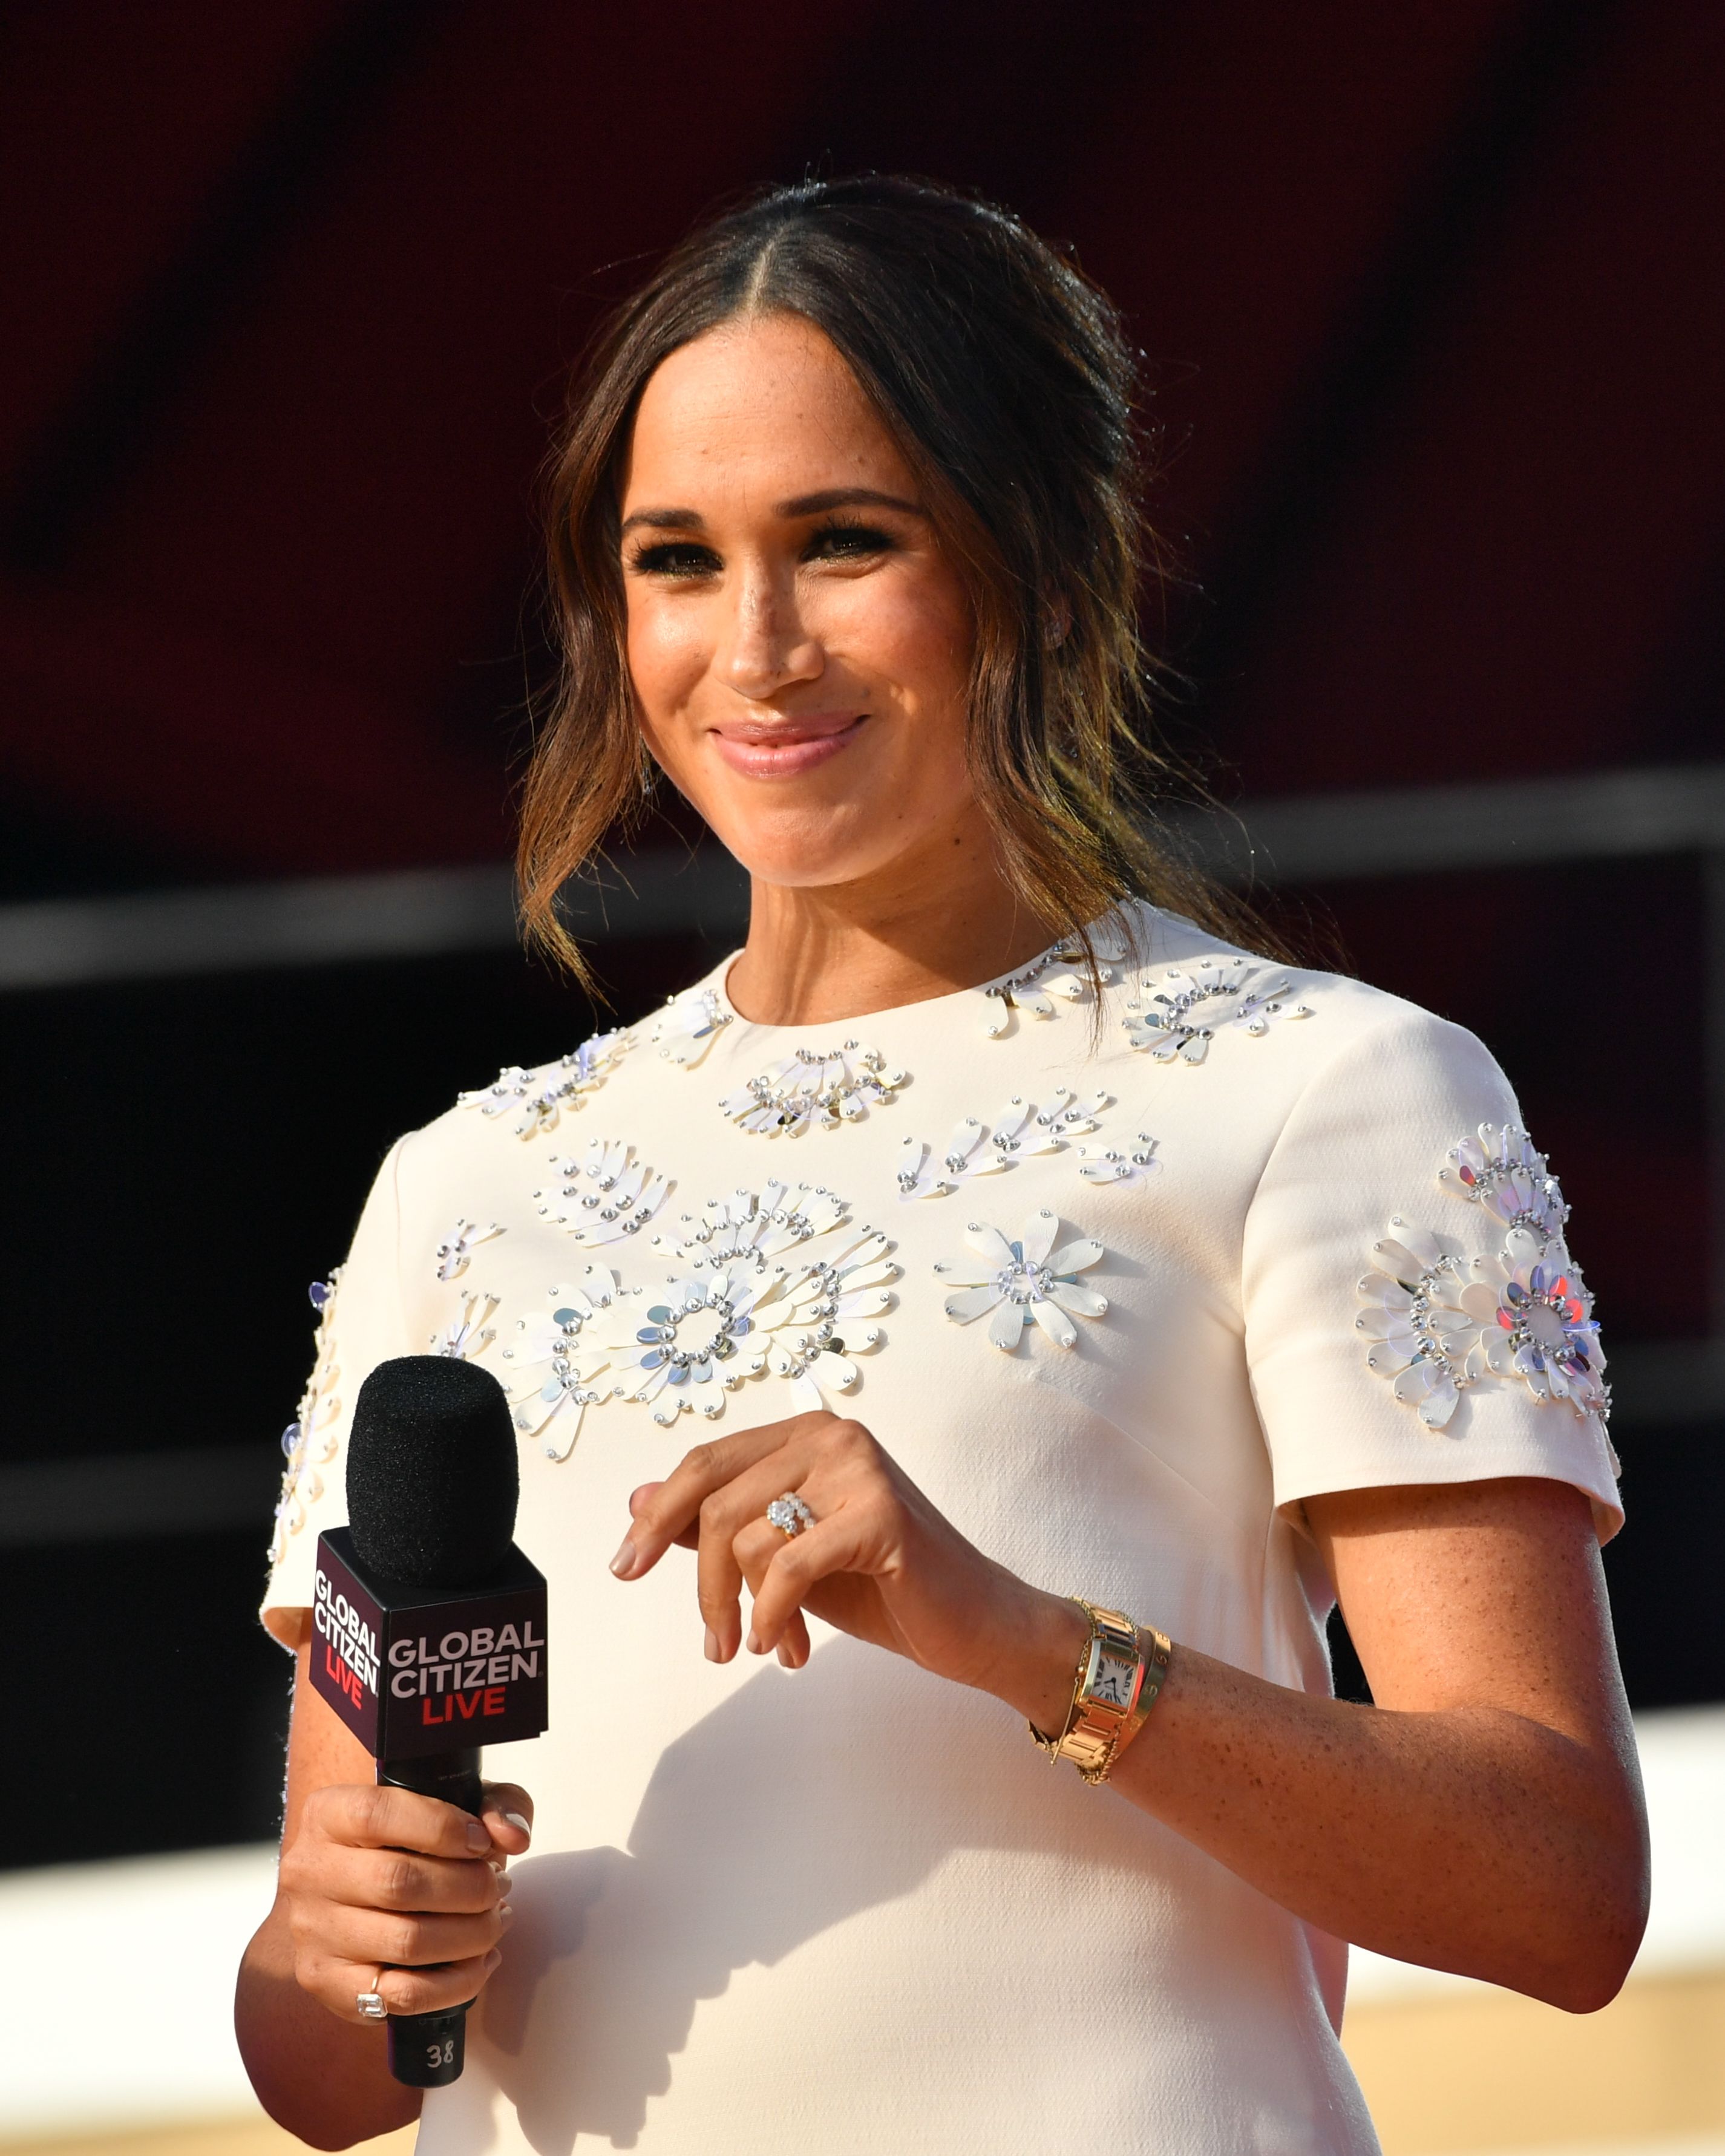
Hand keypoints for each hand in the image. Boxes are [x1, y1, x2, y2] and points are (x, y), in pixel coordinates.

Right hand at [276, 1779, 533, 2023]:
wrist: (345, 1894)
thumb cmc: (406, 1842)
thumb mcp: (449, 1801)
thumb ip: (492, 1803)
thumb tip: (512, 1836)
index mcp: (328, 1814)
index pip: (380, 1816)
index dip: (444, 1828)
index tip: (482, 1842)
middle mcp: (309, 1872)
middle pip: (399, 1883)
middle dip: (469, 1887)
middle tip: (499, 1887)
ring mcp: (313, 1933)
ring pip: (407, 1942)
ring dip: (470, 1934)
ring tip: (495, 1919)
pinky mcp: (328, 1984)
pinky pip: (403, 1995)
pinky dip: (456, 1983)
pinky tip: (480, 1961)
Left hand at [611, 1411, 1082, 1726]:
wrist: (976, 1625)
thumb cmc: (883, 1587)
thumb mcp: (785, 1554)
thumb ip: (719, 1523)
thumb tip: (637, 1498)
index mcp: (807, 1433)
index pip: (705, 1463)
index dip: (657, 1516)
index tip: (625, 1568)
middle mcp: (831, 1435)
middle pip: (714, 1502)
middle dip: (703, 1584)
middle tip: (713, 1645)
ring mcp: (858, 1470)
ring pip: (746, 1538)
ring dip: (747, 1612)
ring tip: (773, 1646)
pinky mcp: (880, 1515)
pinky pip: (788, 1567)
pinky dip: (773, 1616)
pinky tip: (786, 1649)